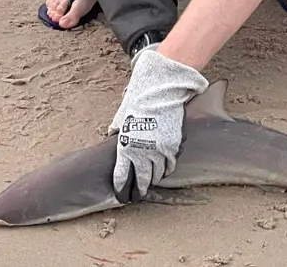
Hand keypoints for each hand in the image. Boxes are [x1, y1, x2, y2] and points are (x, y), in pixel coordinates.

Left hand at [108, 45, 207, 202]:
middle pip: (142, 180)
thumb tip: (113, 138)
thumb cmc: (138, 102)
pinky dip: (166, 169)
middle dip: (138, 189)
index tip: (122, 195)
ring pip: (157, 175)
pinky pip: (170, 165)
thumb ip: (117, 132)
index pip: (122, 177)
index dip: (122, 189)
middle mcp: (142, 153)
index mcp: (126, 147)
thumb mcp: (121, 117)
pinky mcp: (174, 147)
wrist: (160, 91)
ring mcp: (159, 151)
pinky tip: (162, 169)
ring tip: (149, 181)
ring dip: (153, 179)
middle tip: (137, 194)